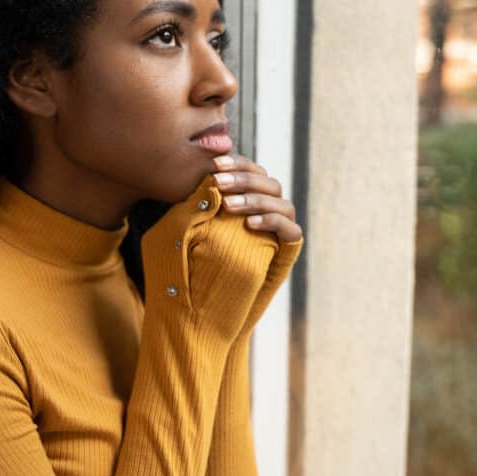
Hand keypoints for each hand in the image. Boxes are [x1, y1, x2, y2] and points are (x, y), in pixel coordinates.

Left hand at [139, 174, 276, 342]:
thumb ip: (194, 205)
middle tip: (218, 182)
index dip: (236, 163)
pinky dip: (273, 222)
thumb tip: (193, 176)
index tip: (214, 164)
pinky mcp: (288, 251)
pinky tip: (249, 224)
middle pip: (267, 180)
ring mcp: (280, 230)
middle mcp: (266, 211)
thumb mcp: (186, 231)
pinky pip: (291, 230)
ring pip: (281, 201)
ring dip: (255, 198)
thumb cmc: (191, 268)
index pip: (250, 170)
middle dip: (243, 178)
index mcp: (246, 199)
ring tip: (228, 206)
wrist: (207, 312)